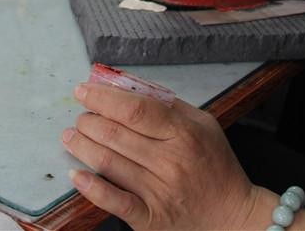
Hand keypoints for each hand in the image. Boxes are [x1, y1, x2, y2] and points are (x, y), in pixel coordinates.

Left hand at [62, 82, 259, 229]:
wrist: (233, 216)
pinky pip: (114, 201)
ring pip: (108, 162)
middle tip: (80, 116)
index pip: (134, 109)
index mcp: (184, 134)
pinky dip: (91, 187)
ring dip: (82, 145)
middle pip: (115, 133)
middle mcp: (171, 162)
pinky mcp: (151, 218)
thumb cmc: (216, 166)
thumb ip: (167, 104)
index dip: (103, 98)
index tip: (84, 91)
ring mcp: (159, 192)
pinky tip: (76, 174)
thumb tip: (126, 87)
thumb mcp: (203, 124)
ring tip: (71, 136)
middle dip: (88, 120)